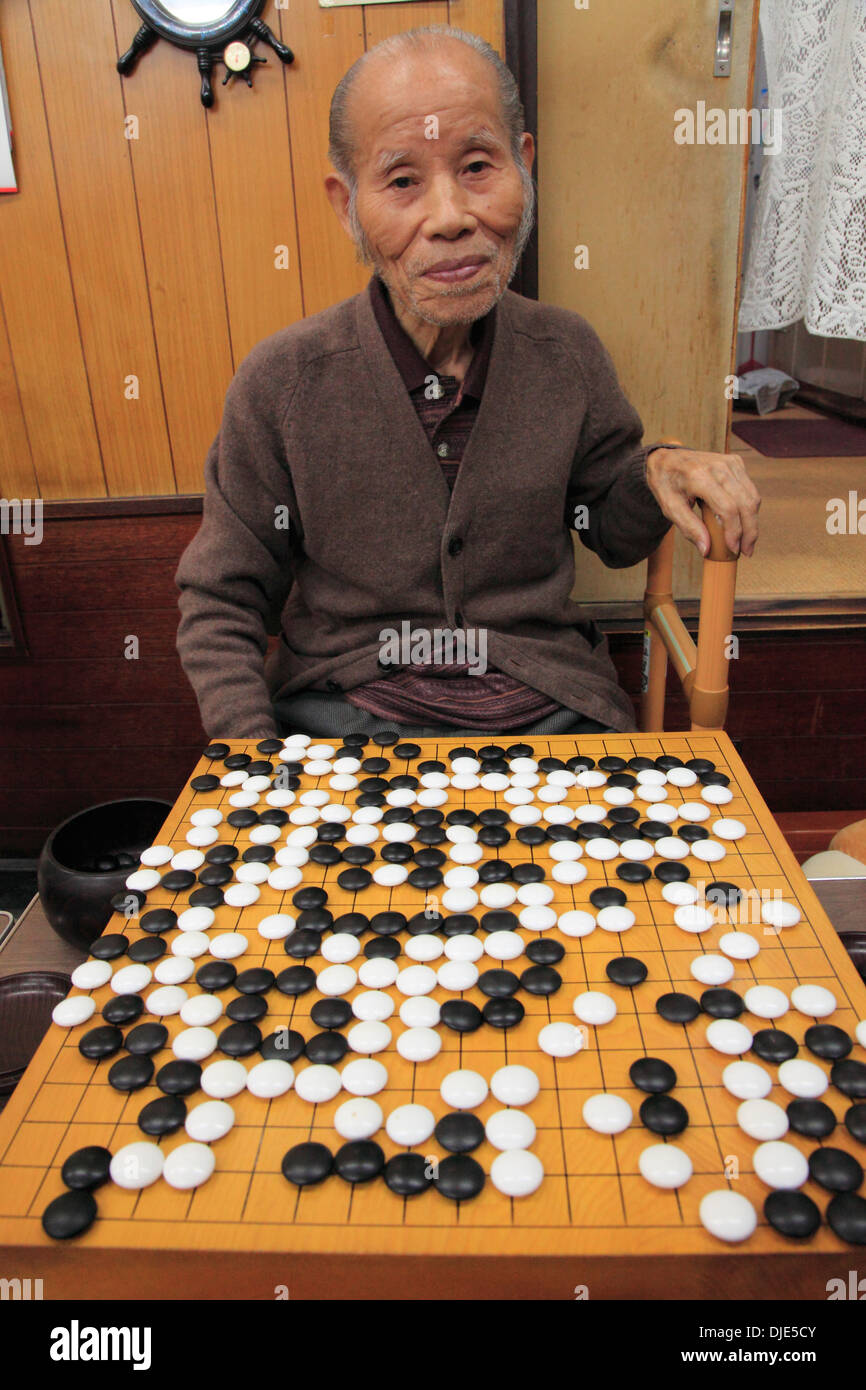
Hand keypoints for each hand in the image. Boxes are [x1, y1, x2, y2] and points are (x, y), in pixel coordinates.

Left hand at [645, 447, 760, 556]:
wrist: (666, 459)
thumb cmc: (667, 484)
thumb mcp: (670, 508)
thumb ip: (688, 528)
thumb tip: (707, 549)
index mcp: (699, 476)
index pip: (727, 507)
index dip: (734, 531)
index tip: (734, 549)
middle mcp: (718, 467)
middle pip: (745, 503)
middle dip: (749, 531)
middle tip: (746, 551)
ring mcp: (729, 462)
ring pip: (752, 497)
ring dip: (752, 522)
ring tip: (746, 542)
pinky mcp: (736, 462)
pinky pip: (750, 489)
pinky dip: (749, 508)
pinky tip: (741, 523)